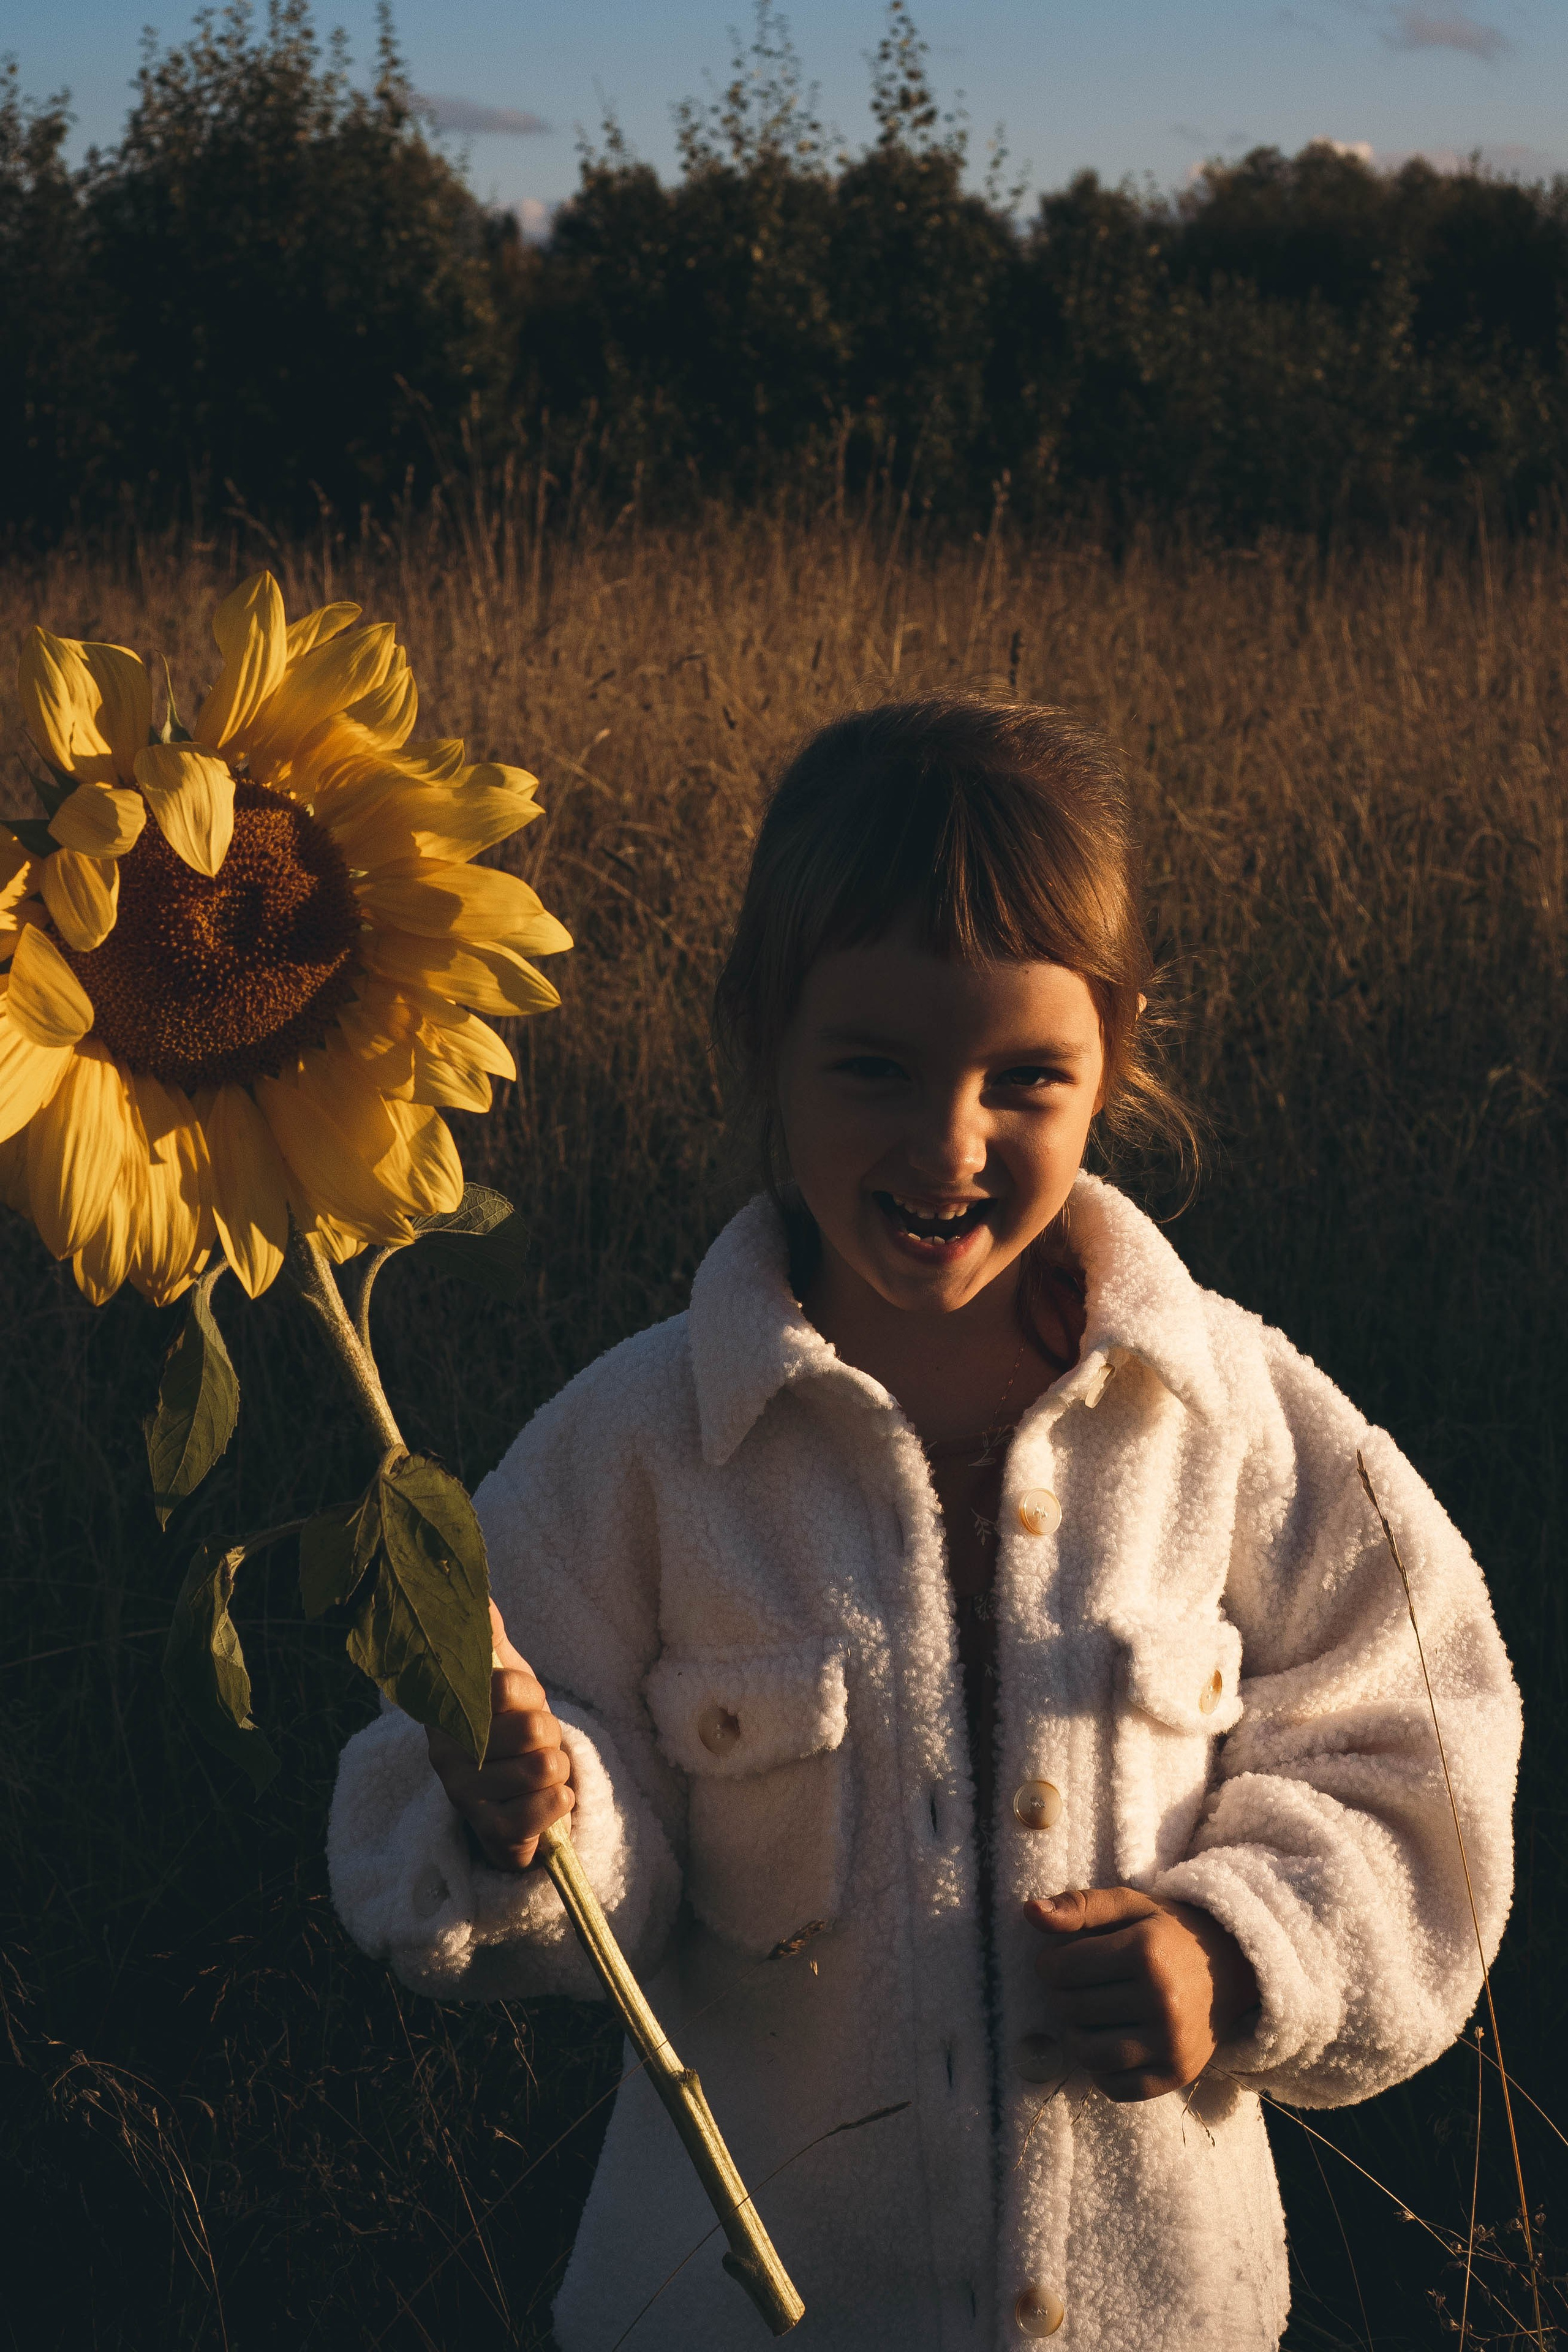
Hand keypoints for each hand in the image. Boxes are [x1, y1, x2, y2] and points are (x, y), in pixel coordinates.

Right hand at [425, 1601, 573, 1870]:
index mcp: (447, 1711)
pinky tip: (552, 1797)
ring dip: (557, 1766)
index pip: (504, 1687)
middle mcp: (447, 1755)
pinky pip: (545, 1808)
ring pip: (543, 1767)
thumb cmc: (510, 1732)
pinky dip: (560, 1799)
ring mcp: (466, 1798)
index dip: (528, 1693)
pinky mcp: (491, 1833)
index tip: (520, 1703)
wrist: (515, 1803)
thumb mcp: (504, 1681)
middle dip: (548, 1733)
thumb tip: (478, 1595)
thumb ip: (488, 1639)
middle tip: (535, 1742)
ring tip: (541, 1770)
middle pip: (532, 1728)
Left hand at [1025, 1885, 1258, 2101]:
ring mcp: (1171, 2043)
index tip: (1063, 1958)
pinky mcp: (1176, 2075)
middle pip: (1070, 2010)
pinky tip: (1110, 2041)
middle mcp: (1161, 2001)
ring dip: (1076, 2033)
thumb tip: (1030, 1912)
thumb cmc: (1168, 1932)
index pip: (1061, 1969)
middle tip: (1080, 1985)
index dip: (1050, 1963)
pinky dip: (1101, 2070)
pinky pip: (1115, 2088)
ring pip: (1086, 2052)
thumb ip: (1079, 1905)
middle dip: (1062, 1996)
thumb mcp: (1129, 1905)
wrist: (1233, 1968)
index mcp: (1145, 1953)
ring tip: (1090, 2013)